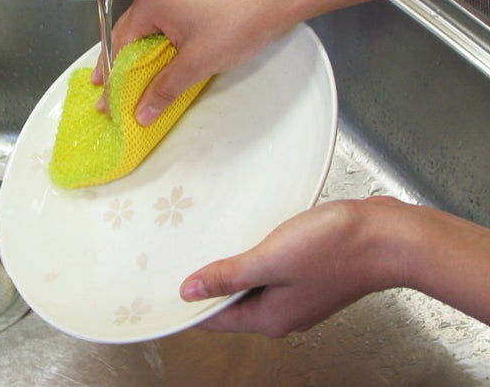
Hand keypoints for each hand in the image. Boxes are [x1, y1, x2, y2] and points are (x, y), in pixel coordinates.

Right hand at [92, 0, 299, 123]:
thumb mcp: (199, 62)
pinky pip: (166, 11)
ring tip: (142, 77)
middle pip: (132, 29)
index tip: (108, 97)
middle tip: (116, 90)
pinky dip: (164, 34)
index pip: (121, 43)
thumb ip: (165, 89)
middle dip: (126, 62)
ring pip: (151, 21)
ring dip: (147, 48)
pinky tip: (169, 52)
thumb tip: (143, 110)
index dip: (114, 76)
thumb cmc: (244, 17)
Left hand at [179, 197, 408, 336]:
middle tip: (183, 256)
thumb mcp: (271, 260)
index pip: (216, 318)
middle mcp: (284, 311)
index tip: (166, 288)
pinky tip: (250, 234)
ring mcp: (300, 292)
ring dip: (234, 265)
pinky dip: (258, 254)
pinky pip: (273, 268)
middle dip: (209, 281)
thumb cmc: (335, 249)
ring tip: (211, 242)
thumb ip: (228, 276)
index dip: (190, 303)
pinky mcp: (312, 272)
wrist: (388, 237)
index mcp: (270, 317)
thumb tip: (189, 292)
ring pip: (254, 282)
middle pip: (234, 301)